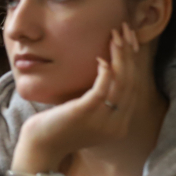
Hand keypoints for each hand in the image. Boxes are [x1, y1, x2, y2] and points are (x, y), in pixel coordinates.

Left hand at [11, 24, 140, 173]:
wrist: (41, 146)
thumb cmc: (60, 126)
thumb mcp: (86, 112)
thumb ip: (100, 98)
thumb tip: (107, 71)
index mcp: (120, 124)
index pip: (135, 87)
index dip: (134, 61)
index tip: (130, 40)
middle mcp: (117, 125)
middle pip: (132, 82)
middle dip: (130, 53)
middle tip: (126, 29)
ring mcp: (103, 121)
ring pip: (121, 83)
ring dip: (120, 56)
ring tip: (116, 34)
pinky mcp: (86, 114)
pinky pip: (103, 90)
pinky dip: (106, 72)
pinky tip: (102, 57)